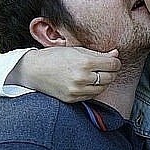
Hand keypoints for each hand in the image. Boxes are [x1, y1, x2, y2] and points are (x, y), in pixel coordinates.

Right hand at [6, 47, 120, 101]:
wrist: (33, 70)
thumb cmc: (54, 57)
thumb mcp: (77, 50)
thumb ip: (98, 54)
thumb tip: (116, 54)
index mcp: (84, 62)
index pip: (113, 65)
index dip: (115, 62)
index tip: (112, 61)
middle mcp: (82, 78)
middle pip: (110, 77)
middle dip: (110, 72)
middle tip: (104, 67)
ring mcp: (77, 90)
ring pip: (103, 88)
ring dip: (103, 81)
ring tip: (94, 74)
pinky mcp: (72, 99)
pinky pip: (92, 96)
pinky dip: (93, 89)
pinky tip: (86, 82)